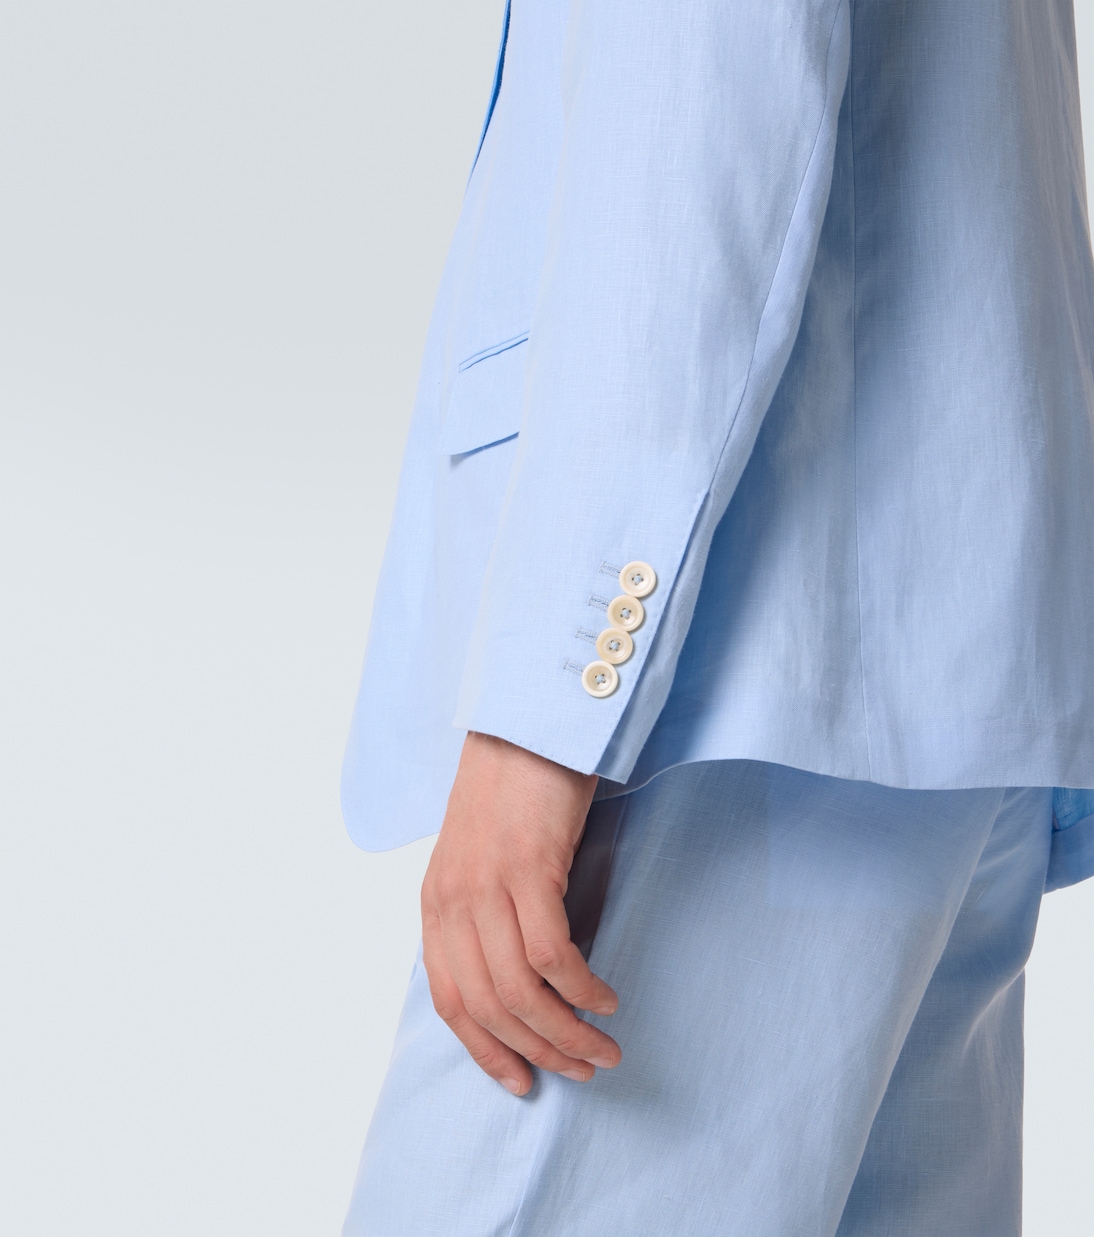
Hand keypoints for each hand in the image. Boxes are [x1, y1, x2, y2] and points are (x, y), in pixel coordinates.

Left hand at [421, 732, 621, 1095]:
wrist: (527, 723)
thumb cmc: (511, 789)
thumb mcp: (479, 857)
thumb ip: (483, 913)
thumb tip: (515, 979)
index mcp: (436, 904)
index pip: (450, 1001)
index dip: (485, 1050)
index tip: (522, 1082)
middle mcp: (453, 901)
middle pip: (489, 1005)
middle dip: (538, 1051)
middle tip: (582, 1071)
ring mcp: (487, 885)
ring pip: (521, 990)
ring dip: (565, 1032)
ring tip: (603, 1048)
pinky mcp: (528, 868)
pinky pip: (553, 954)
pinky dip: (580, 988)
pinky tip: (605, 997)